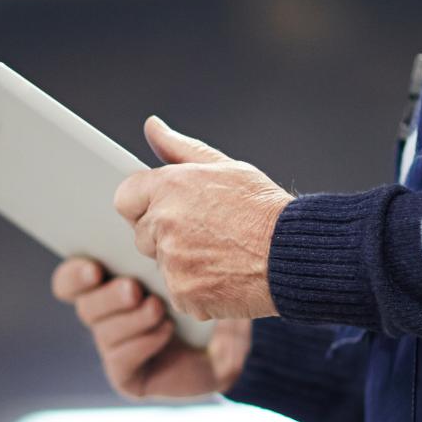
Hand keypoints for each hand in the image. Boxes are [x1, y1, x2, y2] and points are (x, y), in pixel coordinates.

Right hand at [51, 257, 251, 399]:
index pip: (69, 280)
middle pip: (85, 306)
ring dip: (132, 319)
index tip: (94, 269)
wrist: (227, 344)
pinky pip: (121, 360)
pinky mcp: (127, 377)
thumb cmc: (201, 295)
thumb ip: (154, 247)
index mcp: (105, 285)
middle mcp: (103, 318)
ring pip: (103, 333)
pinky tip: (167, 330)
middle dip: (108, 297)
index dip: (74, 275)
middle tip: (133, 289)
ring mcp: (113, 349)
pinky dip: (144, 341)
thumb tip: (134, 219)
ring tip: (159, 308)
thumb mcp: (180, 264)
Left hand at [113, 117, 289, 320]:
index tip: (165, 211)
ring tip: (222, 255)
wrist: (295, 253)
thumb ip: (180, 149)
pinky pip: (178, 293)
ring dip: (183, 266)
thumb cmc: (264, 209)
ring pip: (162, 266)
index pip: (125, 197)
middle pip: (142, 235)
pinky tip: (225, 276)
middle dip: (165, 237)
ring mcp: (172, 261)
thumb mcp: (226, 167)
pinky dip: (198, 291)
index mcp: (170, 187)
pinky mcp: (183, 293)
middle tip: (207, 235)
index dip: (144, 205)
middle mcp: (165, 222)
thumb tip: (152, 127)